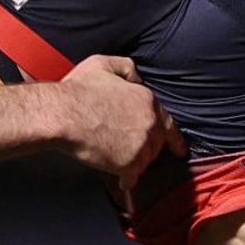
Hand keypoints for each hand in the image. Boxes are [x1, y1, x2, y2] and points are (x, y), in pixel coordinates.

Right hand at [59, 55, 186, 189]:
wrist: (64, 115)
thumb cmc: (79, 90)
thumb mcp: (104, 64)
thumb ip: (127, 68)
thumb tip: (138, 79)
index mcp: (147, 100)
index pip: (167, 123)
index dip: (174, 138)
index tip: (179, 149)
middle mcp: (150, 124)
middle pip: (156, 143)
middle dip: (145, 148)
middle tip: (129, 149)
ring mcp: (141, 146)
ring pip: (145, 160)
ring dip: (135, 162)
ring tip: (119, 160)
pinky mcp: (129, 164)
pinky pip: (132, 177)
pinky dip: (127, 180)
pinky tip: (122, 181)